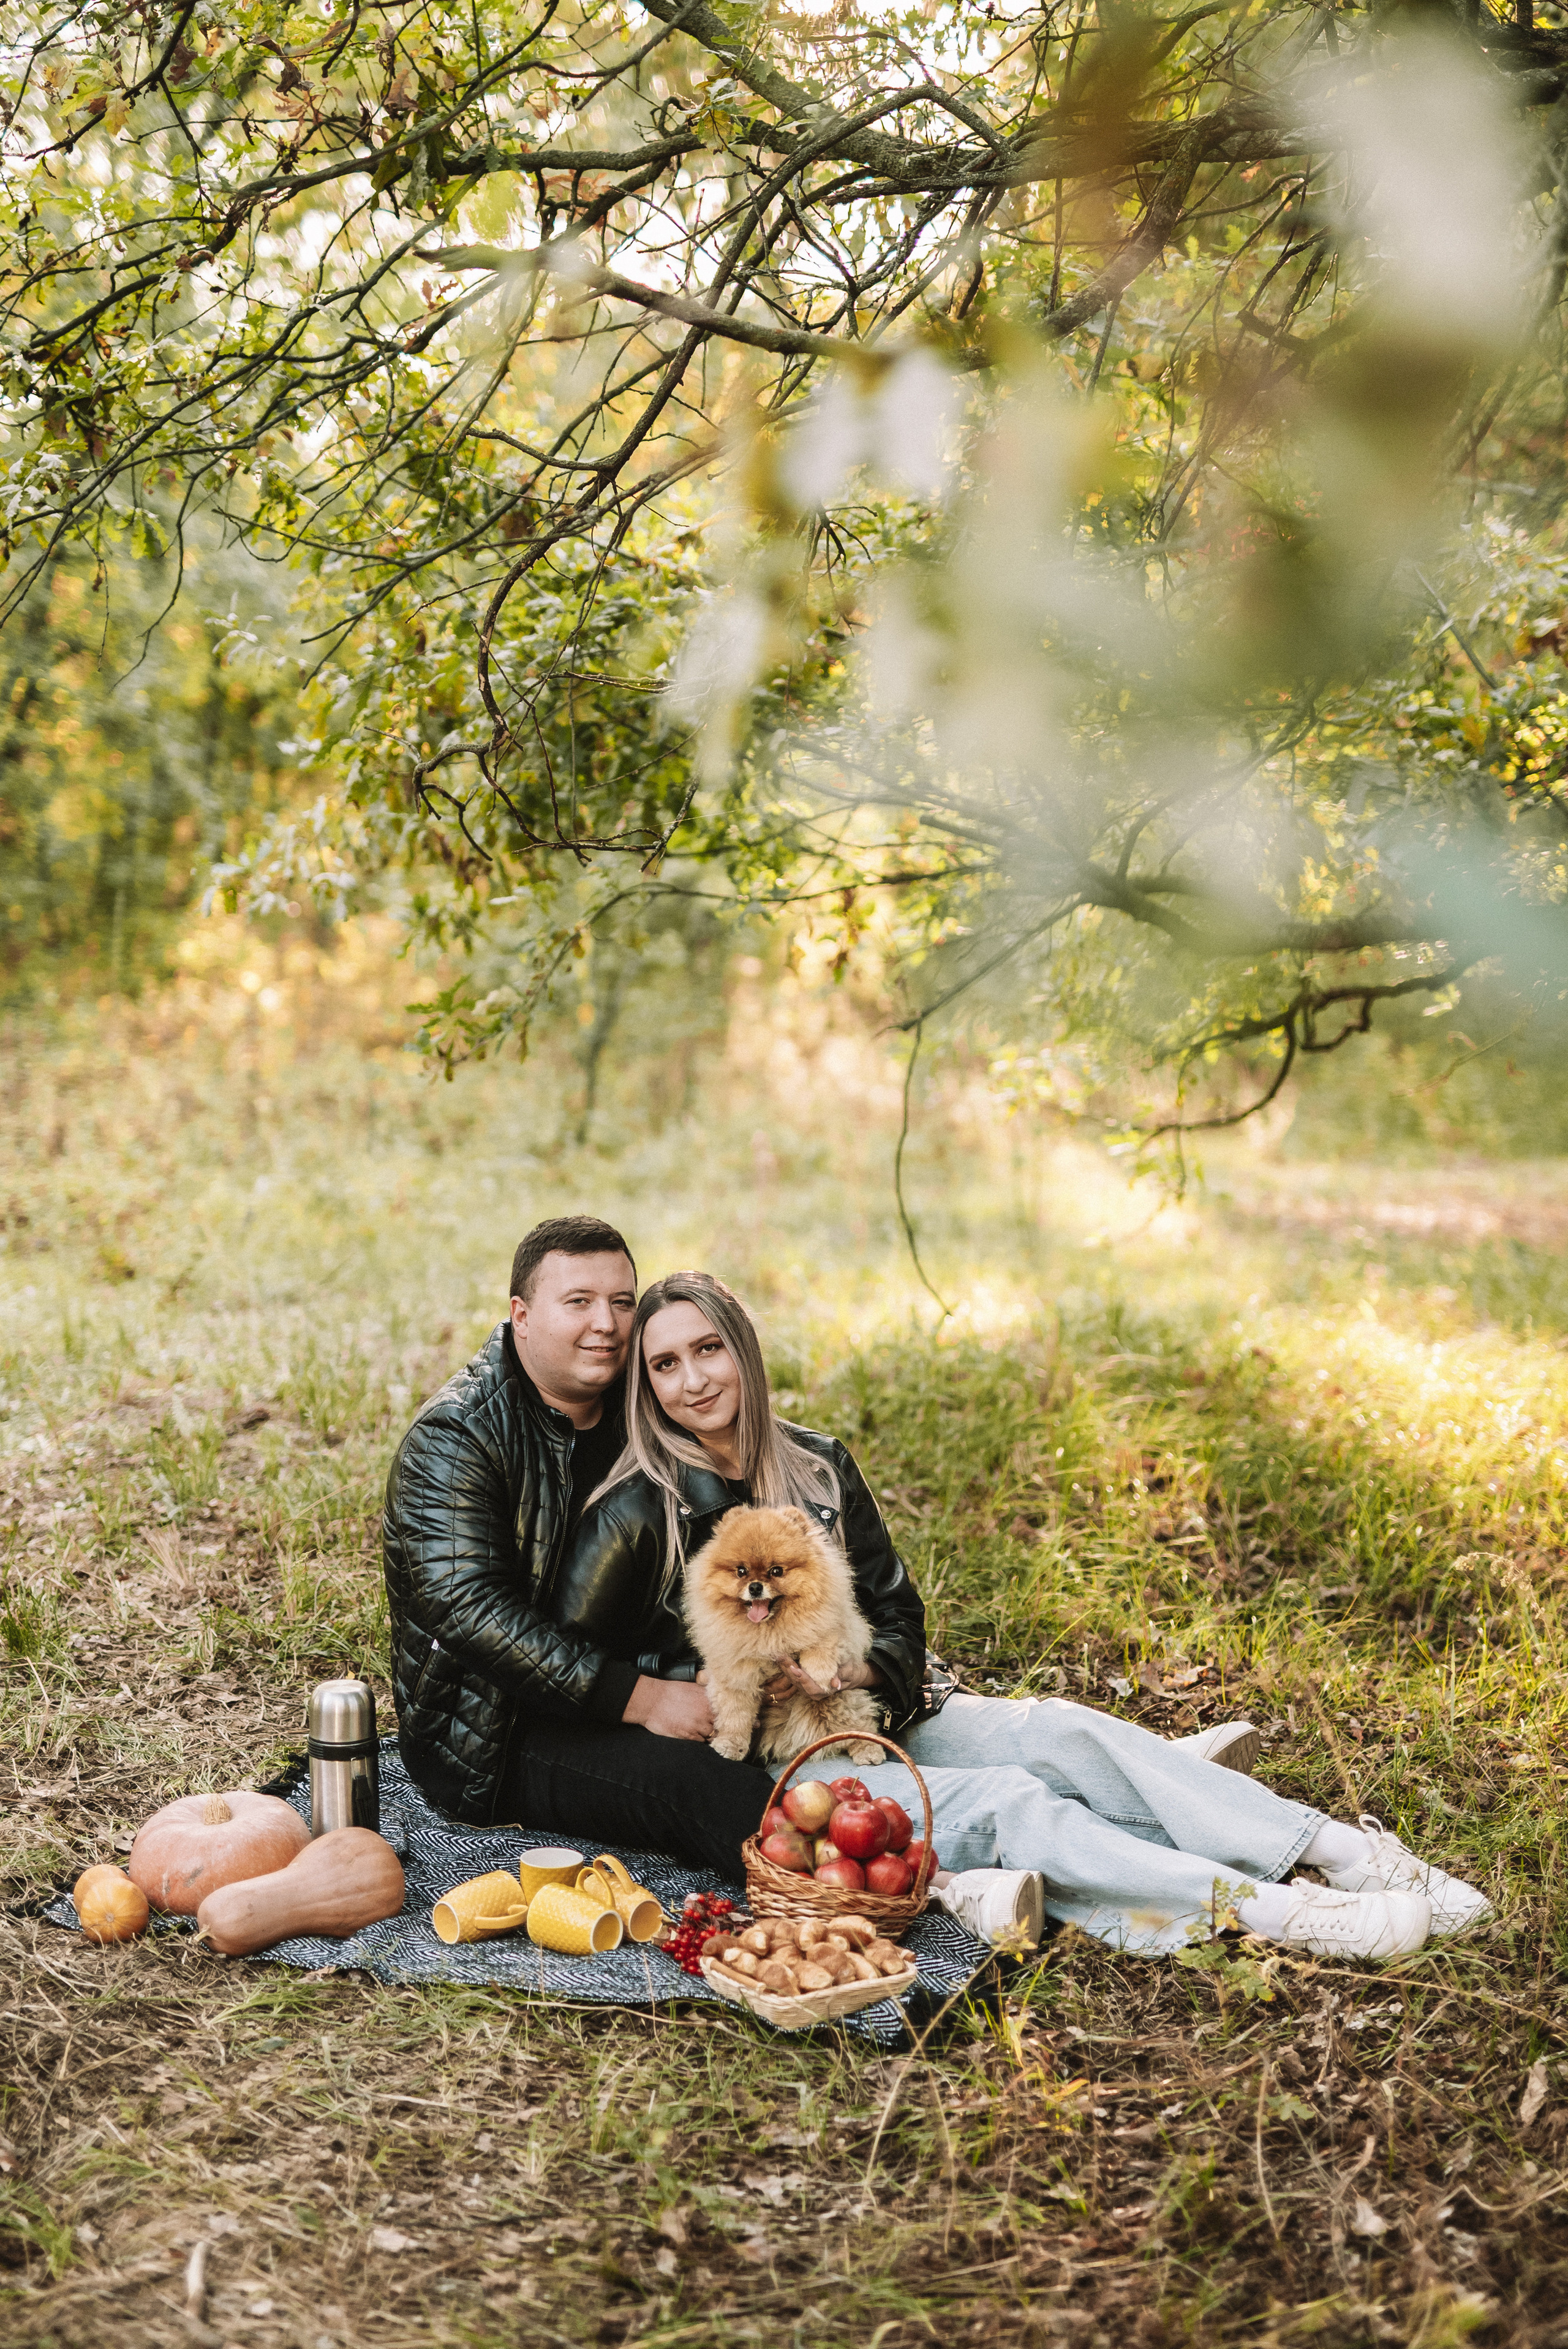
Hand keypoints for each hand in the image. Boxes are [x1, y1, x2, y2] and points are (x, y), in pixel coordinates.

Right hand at [622, 1674, 714, 1740]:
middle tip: (711, 1725)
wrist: (651, 1701)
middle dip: (716, 1725)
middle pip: (720, 1724)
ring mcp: (699, 1725)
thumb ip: (704, 1694)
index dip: (722, 1715)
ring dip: (708, 1734)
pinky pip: (701, 1741)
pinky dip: (700, 1740)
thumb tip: (713, 1698)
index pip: (724, 1711)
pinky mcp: (689, 1735)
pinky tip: (695, 1735)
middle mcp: (706, 1712)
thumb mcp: (691, 1686)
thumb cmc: (668, 1692)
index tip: (720, 1718)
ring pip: (712, 1734)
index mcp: (708, 1698)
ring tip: (702, 1731)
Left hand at [762, 1657, 881, 1702]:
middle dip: (788, 1670)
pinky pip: (791, 1674)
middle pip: (797, 1683)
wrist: (850, 1673)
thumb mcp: (848, 1672)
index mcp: (823, 1692)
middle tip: (781, 1657)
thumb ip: (841, 1676)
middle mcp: (812, 1692)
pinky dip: (785, 1665)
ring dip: (784, 1667)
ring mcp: (806, 1687)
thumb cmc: (850, 1671)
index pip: (810, 1687)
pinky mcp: (802, 1680)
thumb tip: (835, 1684)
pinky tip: (779, 1656)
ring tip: (777, 1654)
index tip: (795, 1669)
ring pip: (791, 1679)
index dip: (802, 1679)